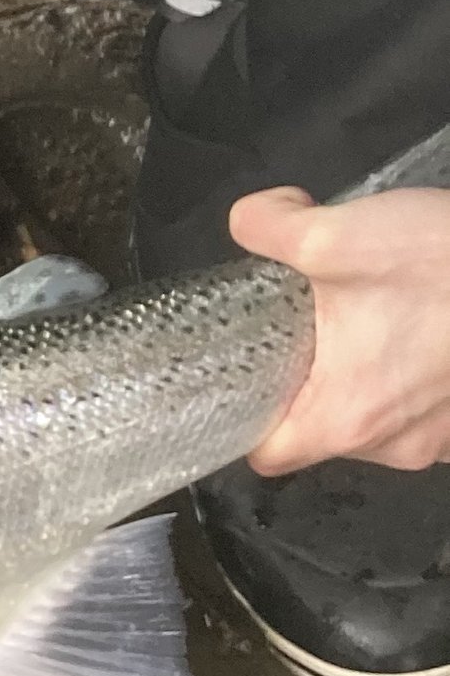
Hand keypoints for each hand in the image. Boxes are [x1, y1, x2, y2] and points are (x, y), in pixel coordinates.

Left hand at [230, 184, 449, 473]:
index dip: (247, 419)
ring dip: (369, 374)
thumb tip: (251, 222)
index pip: (269, 454)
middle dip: (312, 379)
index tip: (246, 377)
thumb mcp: (336, 234)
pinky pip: (425, 410)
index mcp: (347, 419)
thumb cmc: (445, 266)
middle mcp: (398, 446)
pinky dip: (414, 377)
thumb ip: (267, 227)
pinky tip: (418, 328)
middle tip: (312, 323)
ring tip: (372, 317)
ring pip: (378, 419)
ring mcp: (443, 439)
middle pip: (323, 431)